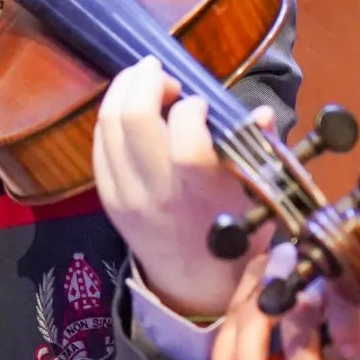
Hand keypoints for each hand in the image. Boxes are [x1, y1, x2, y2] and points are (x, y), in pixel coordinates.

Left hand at [93, 55, 277, 321]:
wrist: (196, 285)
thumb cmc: (235, 236)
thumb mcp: (257, 198)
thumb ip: (259, 151)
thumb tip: (261, 114)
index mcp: (201, 194)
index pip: (186, 138)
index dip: (192, 107)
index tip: (202, 103)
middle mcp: (157, 193)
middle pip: (132, 120)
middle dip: (146, 81)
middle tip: (163, 74)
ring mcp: (125, 196)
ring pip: (107, 126)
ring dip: (123, 90)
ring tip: (144, 80)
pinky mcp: (107, 199)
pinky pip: (98, 145)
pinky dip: (110, 118)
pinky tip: (128, 108)